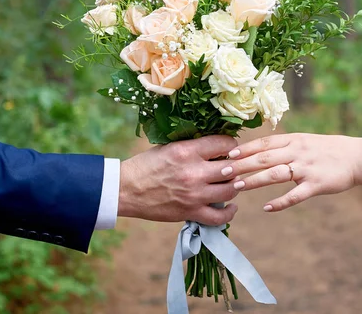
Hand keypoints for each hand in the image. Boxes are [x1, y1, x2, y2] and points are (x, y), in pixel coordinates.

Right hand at [118, 135, 239, 225]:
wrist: (125, 190)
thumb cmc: (145, 166)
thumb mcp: (169, 147)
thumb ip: (193, 147)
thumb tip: (216, 146)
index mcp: (187, 151)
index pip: (224, 144)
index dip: (231, 145)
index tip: (230, 148)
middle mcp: (194, 172)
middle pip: (232, 168)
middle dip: (236, 166)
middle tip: (233, 166)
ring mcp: (194, 194)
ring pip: (230, 190)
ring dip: (234, 186)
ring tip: (231, 183)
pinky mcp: (191, 212)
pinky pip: (220, 216)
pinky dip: (229, 212)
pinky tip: (231, 205)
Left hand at [221, 133, 361, 211]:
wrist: (357, 157)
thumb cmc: (327, 149)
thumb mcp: (304, 140)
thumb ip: (283, 145)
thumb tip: (258, 149)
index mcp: (294, 140)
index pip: (264, 143)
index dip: (245, 148)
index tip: (228, 154)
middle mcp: (298, 152)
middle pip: (264, 158)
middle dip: (242, 164)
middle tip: (223, 171)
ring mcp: (306, 168)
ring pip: (275, 174)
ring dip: (255, 180)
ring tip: (237, 186)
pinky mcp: (316, 185)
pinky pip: (295, 195)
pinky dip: (280, 202)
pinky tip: (267, 208)